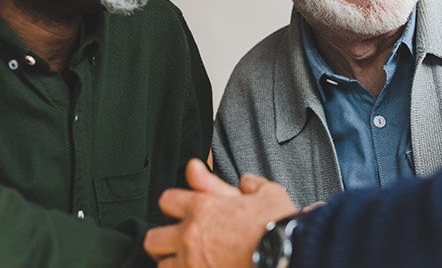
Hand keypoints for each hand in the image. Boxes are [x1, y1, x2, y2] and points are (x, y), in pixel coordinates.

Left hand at [145, 159, 298, 266]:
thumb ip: (250, 184)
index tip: (185, 210)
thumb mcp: (266, 193)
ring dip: (172, 263)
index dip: (175, 204)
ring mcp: (192, 264)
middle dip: (163, 239)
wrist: (289, 255)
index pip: (166, 200)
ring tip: (187, 262)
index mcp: (202, 208)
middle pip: (152, 238)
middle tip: (179, 242)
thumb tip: (243, 180)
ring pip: (161, 266)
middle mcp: (190, 236)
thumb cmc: (279, 225)